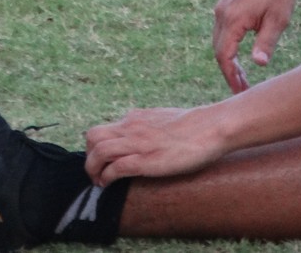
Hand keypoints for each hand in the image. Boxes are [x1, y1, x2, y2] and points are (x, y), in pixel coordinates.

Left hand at [84, 105, 225, 185]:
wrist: (212, 127)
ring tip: (99, 181)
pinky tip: (108, 184)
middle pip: (92, 136)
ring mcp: (137, 143)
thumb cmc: (196, 125)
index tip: (104, 158)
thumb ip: (151, 123)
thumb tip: (148, 131)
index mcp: (138, 117)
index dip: (99, 145)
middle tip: (97, 169)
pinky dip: (105, 178)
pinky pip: (113, 169)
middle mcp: (132, 127)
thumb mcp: (166, 117)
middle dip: (89, 155)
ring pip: (97, 152)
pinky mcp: (144, 161)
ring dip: (92, 169)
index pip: (105, 128)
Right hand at [213, 0, 298, 92]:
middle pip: (218, 50)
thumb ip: (266, 43)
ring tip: (242, 74)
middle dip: (229, 71)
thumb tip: (258, 65)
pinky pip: (222, 27)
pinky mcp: (226, 0)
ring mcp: (222, 5)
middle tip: (242, 88)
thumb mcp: (278, 19)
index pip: (225, 57)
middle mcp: (222, 12)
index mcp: (233, 19)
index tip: (240, 92)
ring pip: (219, 39)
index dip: (231, 77)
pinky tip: (239, 50)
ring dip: (227, 57)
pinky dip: (228, 42)